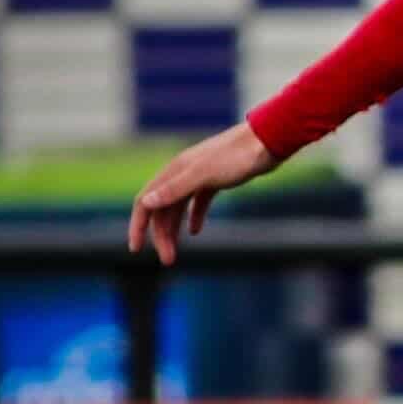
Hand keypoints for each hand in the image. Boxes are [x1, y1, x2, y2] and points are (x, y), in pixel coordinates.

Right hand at [126, 123, 278, 264]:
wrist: (267, 142)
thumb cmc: (237, 157)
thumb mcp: (204, 175)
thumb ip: (175, 188)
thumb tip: (146, 203)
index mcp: (173, 172)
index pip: (145, 202)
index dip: (138, 226)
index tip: (135, 249)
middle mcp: (181, 174)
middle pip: (162, 210)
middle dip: (161, 236)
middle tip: (168, 260)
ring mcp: (199, 177)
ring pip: (178, 208)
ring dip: (174, 230)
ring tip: (176, 253)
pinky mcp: (216, 180)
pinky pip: (198, 202)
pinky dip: (194, 217)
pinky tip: (195, 231)